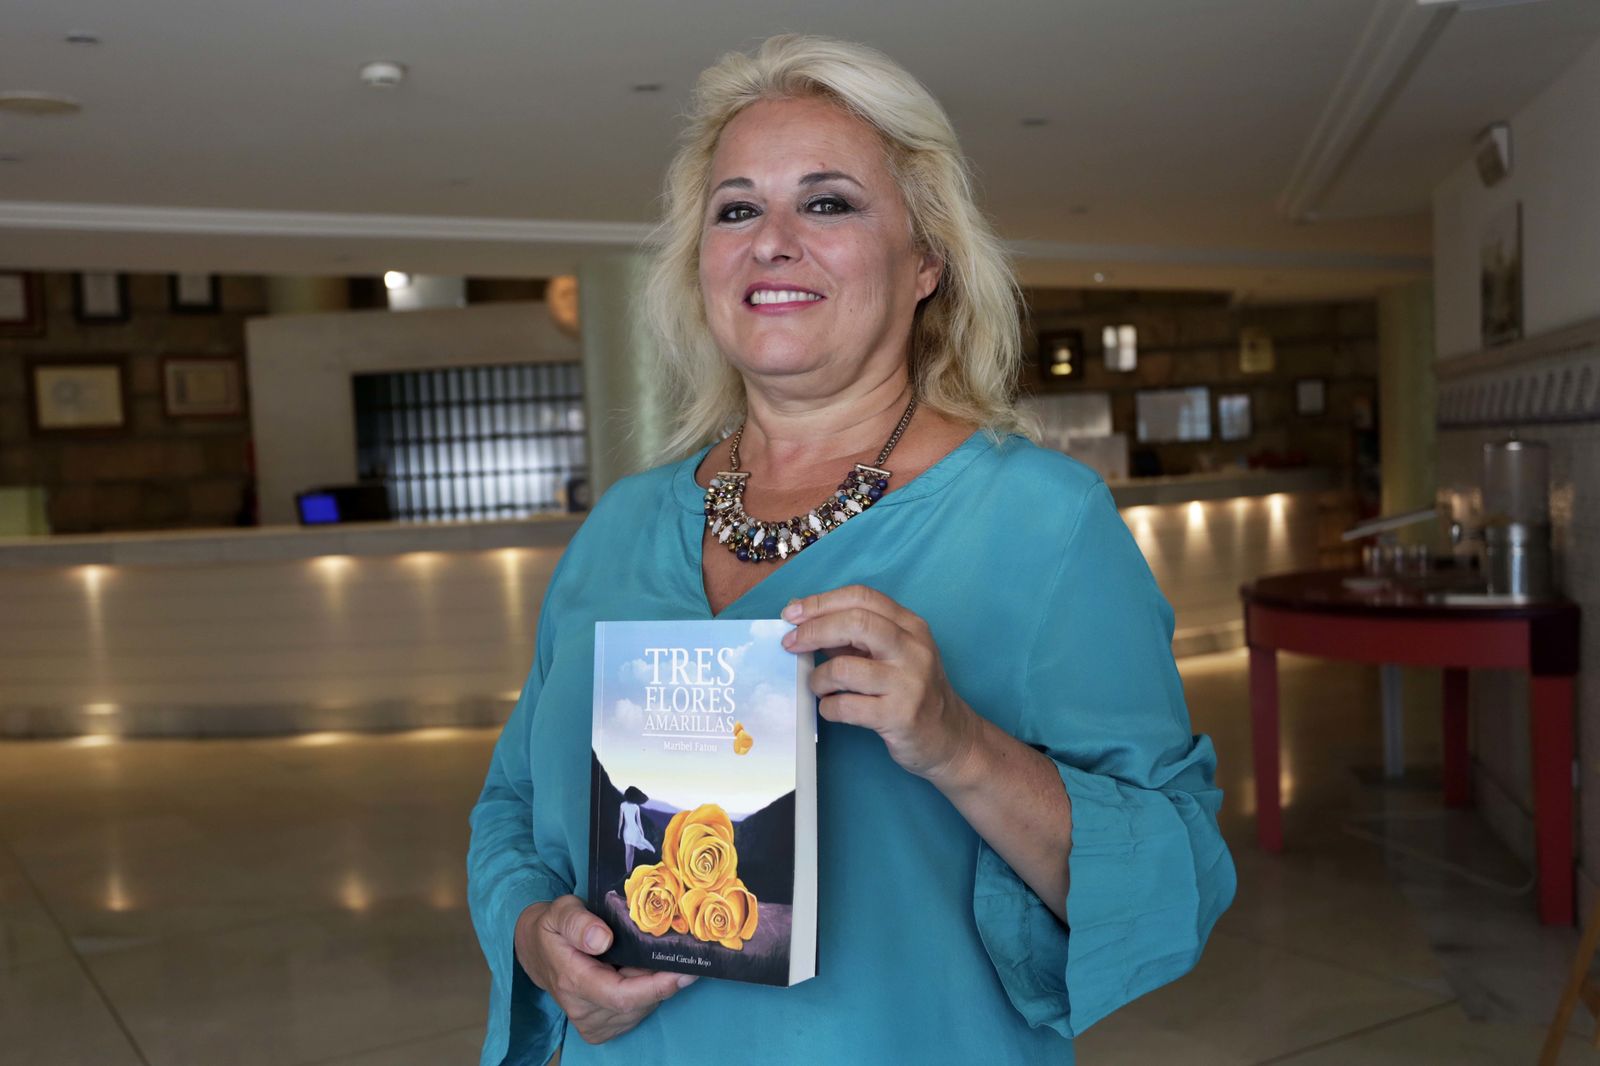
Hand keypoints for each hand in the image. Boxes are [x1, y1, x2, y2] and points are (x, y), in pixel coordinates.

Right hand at [514, 895, 695, 1044]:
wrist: (538, 951)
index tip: (684, 971)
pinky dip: (646, 994)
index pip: (622, 996)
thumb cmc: (554, 928)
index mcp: (574, 981)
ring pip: (641, 1009)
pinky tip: (639, 972)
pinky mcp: (600, 1028)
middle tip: (675, 952)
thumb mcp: (561, 912)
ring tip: (650, 958)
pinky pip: (636, 1014)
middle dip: (662, 980)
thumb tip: (603, 939)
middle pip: (638, 1004)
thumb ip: (578, 922)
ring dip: (654, 986)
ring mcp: (591, 1023)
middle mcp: (582, 1010)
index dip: (657, 986)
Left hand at [782, 585, 978, 784]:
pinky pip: (847, 706)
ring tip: (817, 686)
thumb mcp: (891, 655)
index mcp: (910, 626)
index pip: (862, 598)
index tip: (791, 613)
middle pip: (856, 623)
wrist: (950, 738)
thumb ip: (852, 636)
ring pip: (845, 668)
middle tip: (790, 644)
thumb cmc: (911, 691)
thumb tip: (801, 617)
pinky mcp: (900, 716)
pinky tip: (831, 708)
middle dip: (813, 630)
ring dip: (818, 678)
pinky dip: (828, 707)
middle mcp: (913, 649)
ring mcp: (909, 683)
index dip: (822, 602)